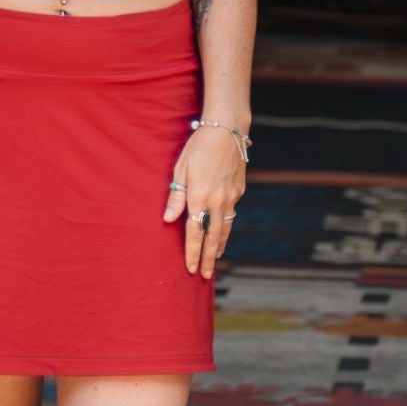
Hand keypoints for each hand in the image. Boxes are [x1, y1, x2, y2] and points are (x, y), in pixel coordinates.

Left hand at [163, 126, 245, 279]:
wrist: (227, 130)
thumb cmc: (198, 147)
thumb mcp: (181, 169)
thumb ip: (175, 196)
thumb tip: (167, 220)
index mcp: (199, 197)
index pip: (195, 233)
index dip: (193, 253)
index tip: (191, 269)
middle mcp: (217, 201)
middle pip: (213, 238)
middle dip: (209, 259)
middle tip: (206, 275)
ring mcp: (231, 197)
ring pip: (225, 229)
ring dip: (219, 247)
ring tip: (215, 259)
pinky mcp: (239, 190)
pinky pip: (232, 215)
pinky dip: (226, 229)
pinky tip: (222, 234)